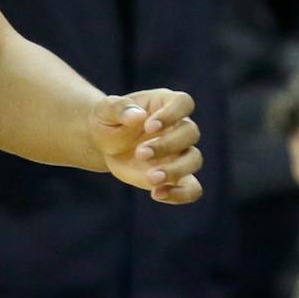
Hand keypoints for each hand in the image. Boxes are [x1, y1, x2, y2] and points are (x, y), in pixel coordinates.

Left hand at [90, 89, 203, 203]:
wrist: (103, 144)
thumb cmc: (108, 121)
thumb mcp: (105, 110)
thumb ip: (119, 109)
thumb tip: (137, 115)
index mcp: (165, 104)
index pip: (183, 103)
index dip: (172, 114)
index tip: (149, 127)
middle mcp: (179, 127)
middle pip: (190, 133)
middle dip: (167, 145)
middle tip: (140, 153)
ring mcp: (180, 152)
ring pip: (194, 160)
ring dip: (175, 170)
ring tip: (151, 178)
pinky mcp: (175, 176)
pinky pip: (192, 188)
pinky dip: (180, 194)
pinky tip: (157, 194)